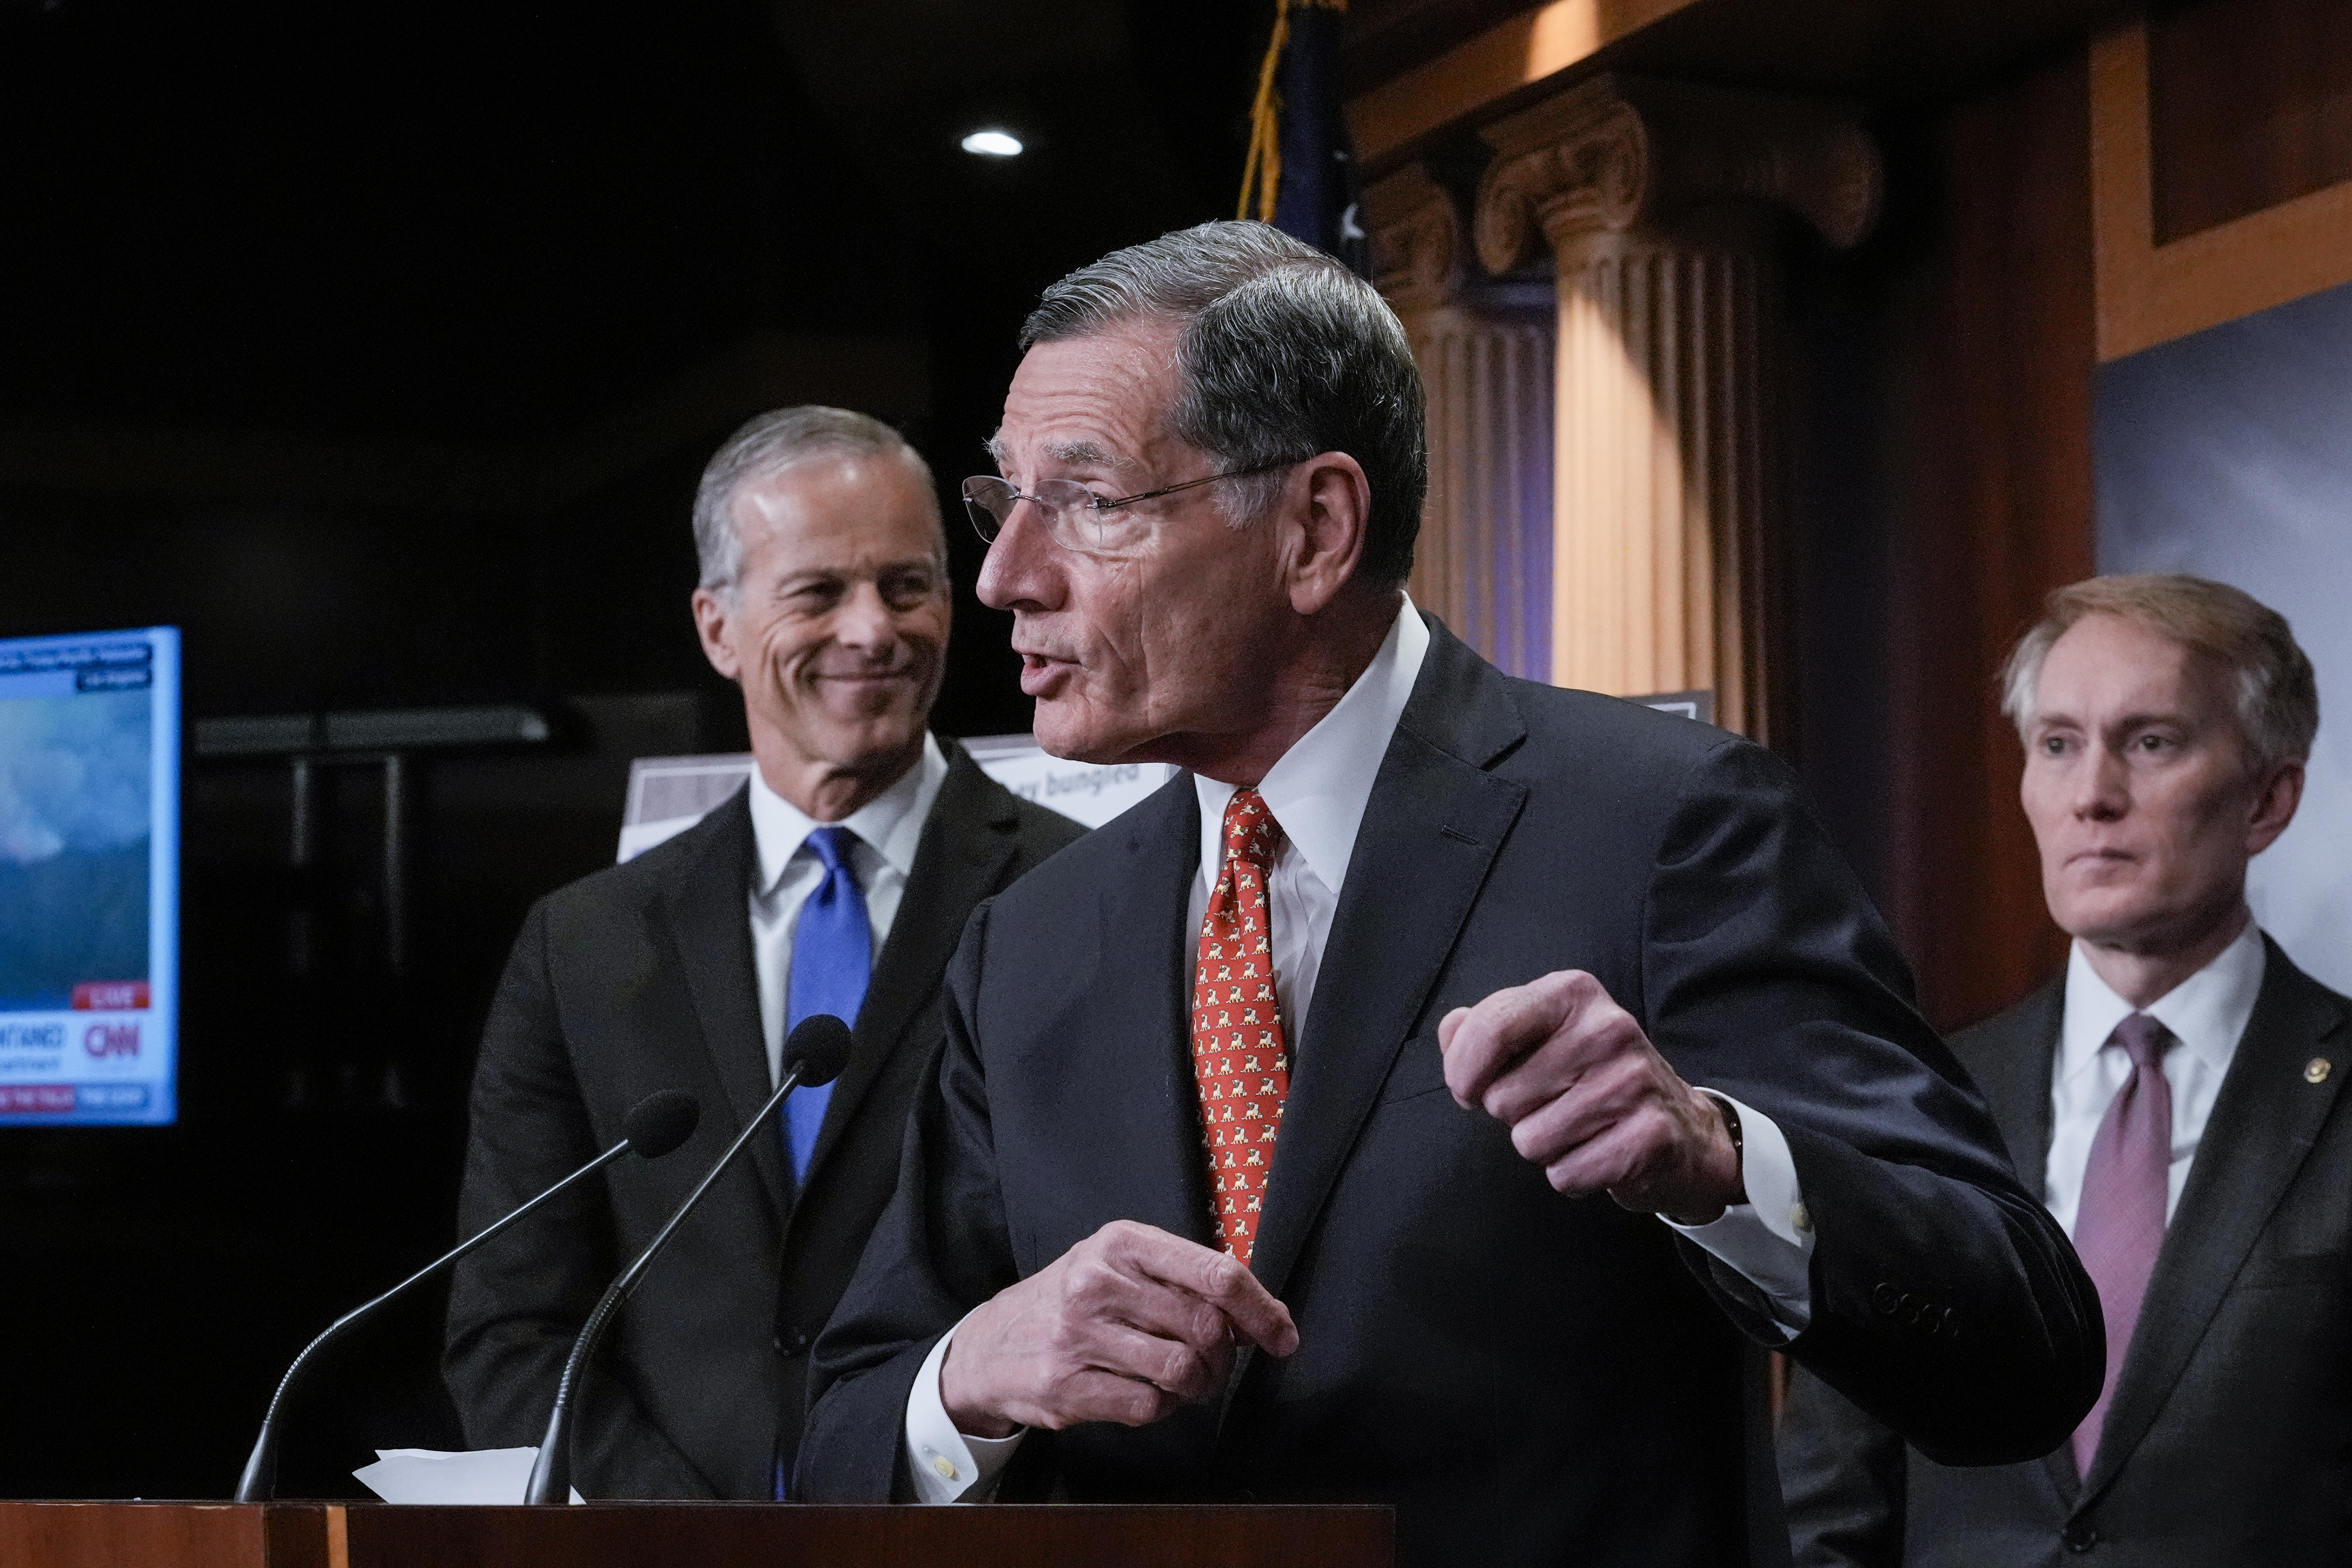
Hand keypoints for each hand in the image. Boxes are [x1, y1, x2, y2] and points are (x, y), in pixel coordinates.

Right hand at [939, 1220, 1299, 1437]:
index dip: (1262, 1311)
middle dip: (1226, 1357)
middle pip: (1206, 1327)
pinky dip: (1163, 1407)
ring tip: (1183, 1381)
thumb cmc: (1074, 1301)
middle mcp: (1098, 1282)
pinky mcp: (1067, 1386)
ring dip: (1197, 1385)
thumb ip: (1184, 1277)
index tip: (1282, 1337)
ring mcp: (1079, 1335)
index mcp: (1123, 1242)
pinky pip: (1149, 1405)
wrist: (990, 1345)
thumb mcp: (1121, 1263)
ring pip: (1182, 1370)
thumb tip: (1259, 1315)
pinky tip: (1147, 1393)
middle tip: (1216, 1365)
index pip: (1217, 1274)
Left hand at [1438, 969, 1742, 1223]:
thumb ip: (1485, 1029)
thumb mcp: (1540, 1036)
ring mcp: (1634, 1081)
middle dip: (1515, 1113)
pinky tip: (1599, 1152)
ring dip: (1544, 1147)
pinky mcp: (1650, 1135)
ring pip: (1531, 1141)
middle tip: (1554, 1104)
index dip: (1463, 1072)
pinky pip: (1565, 1174)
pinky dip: (1572, 1175)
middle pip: (1502, 1097)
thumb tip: (1452, 1030)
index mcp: (1573, 992)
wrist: (1680, 1127)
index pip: (1491, 1028)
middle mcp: (1608, 1028)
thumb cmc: (1591, 1079)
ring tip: (1578, 1128)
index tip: (1469, 1089)